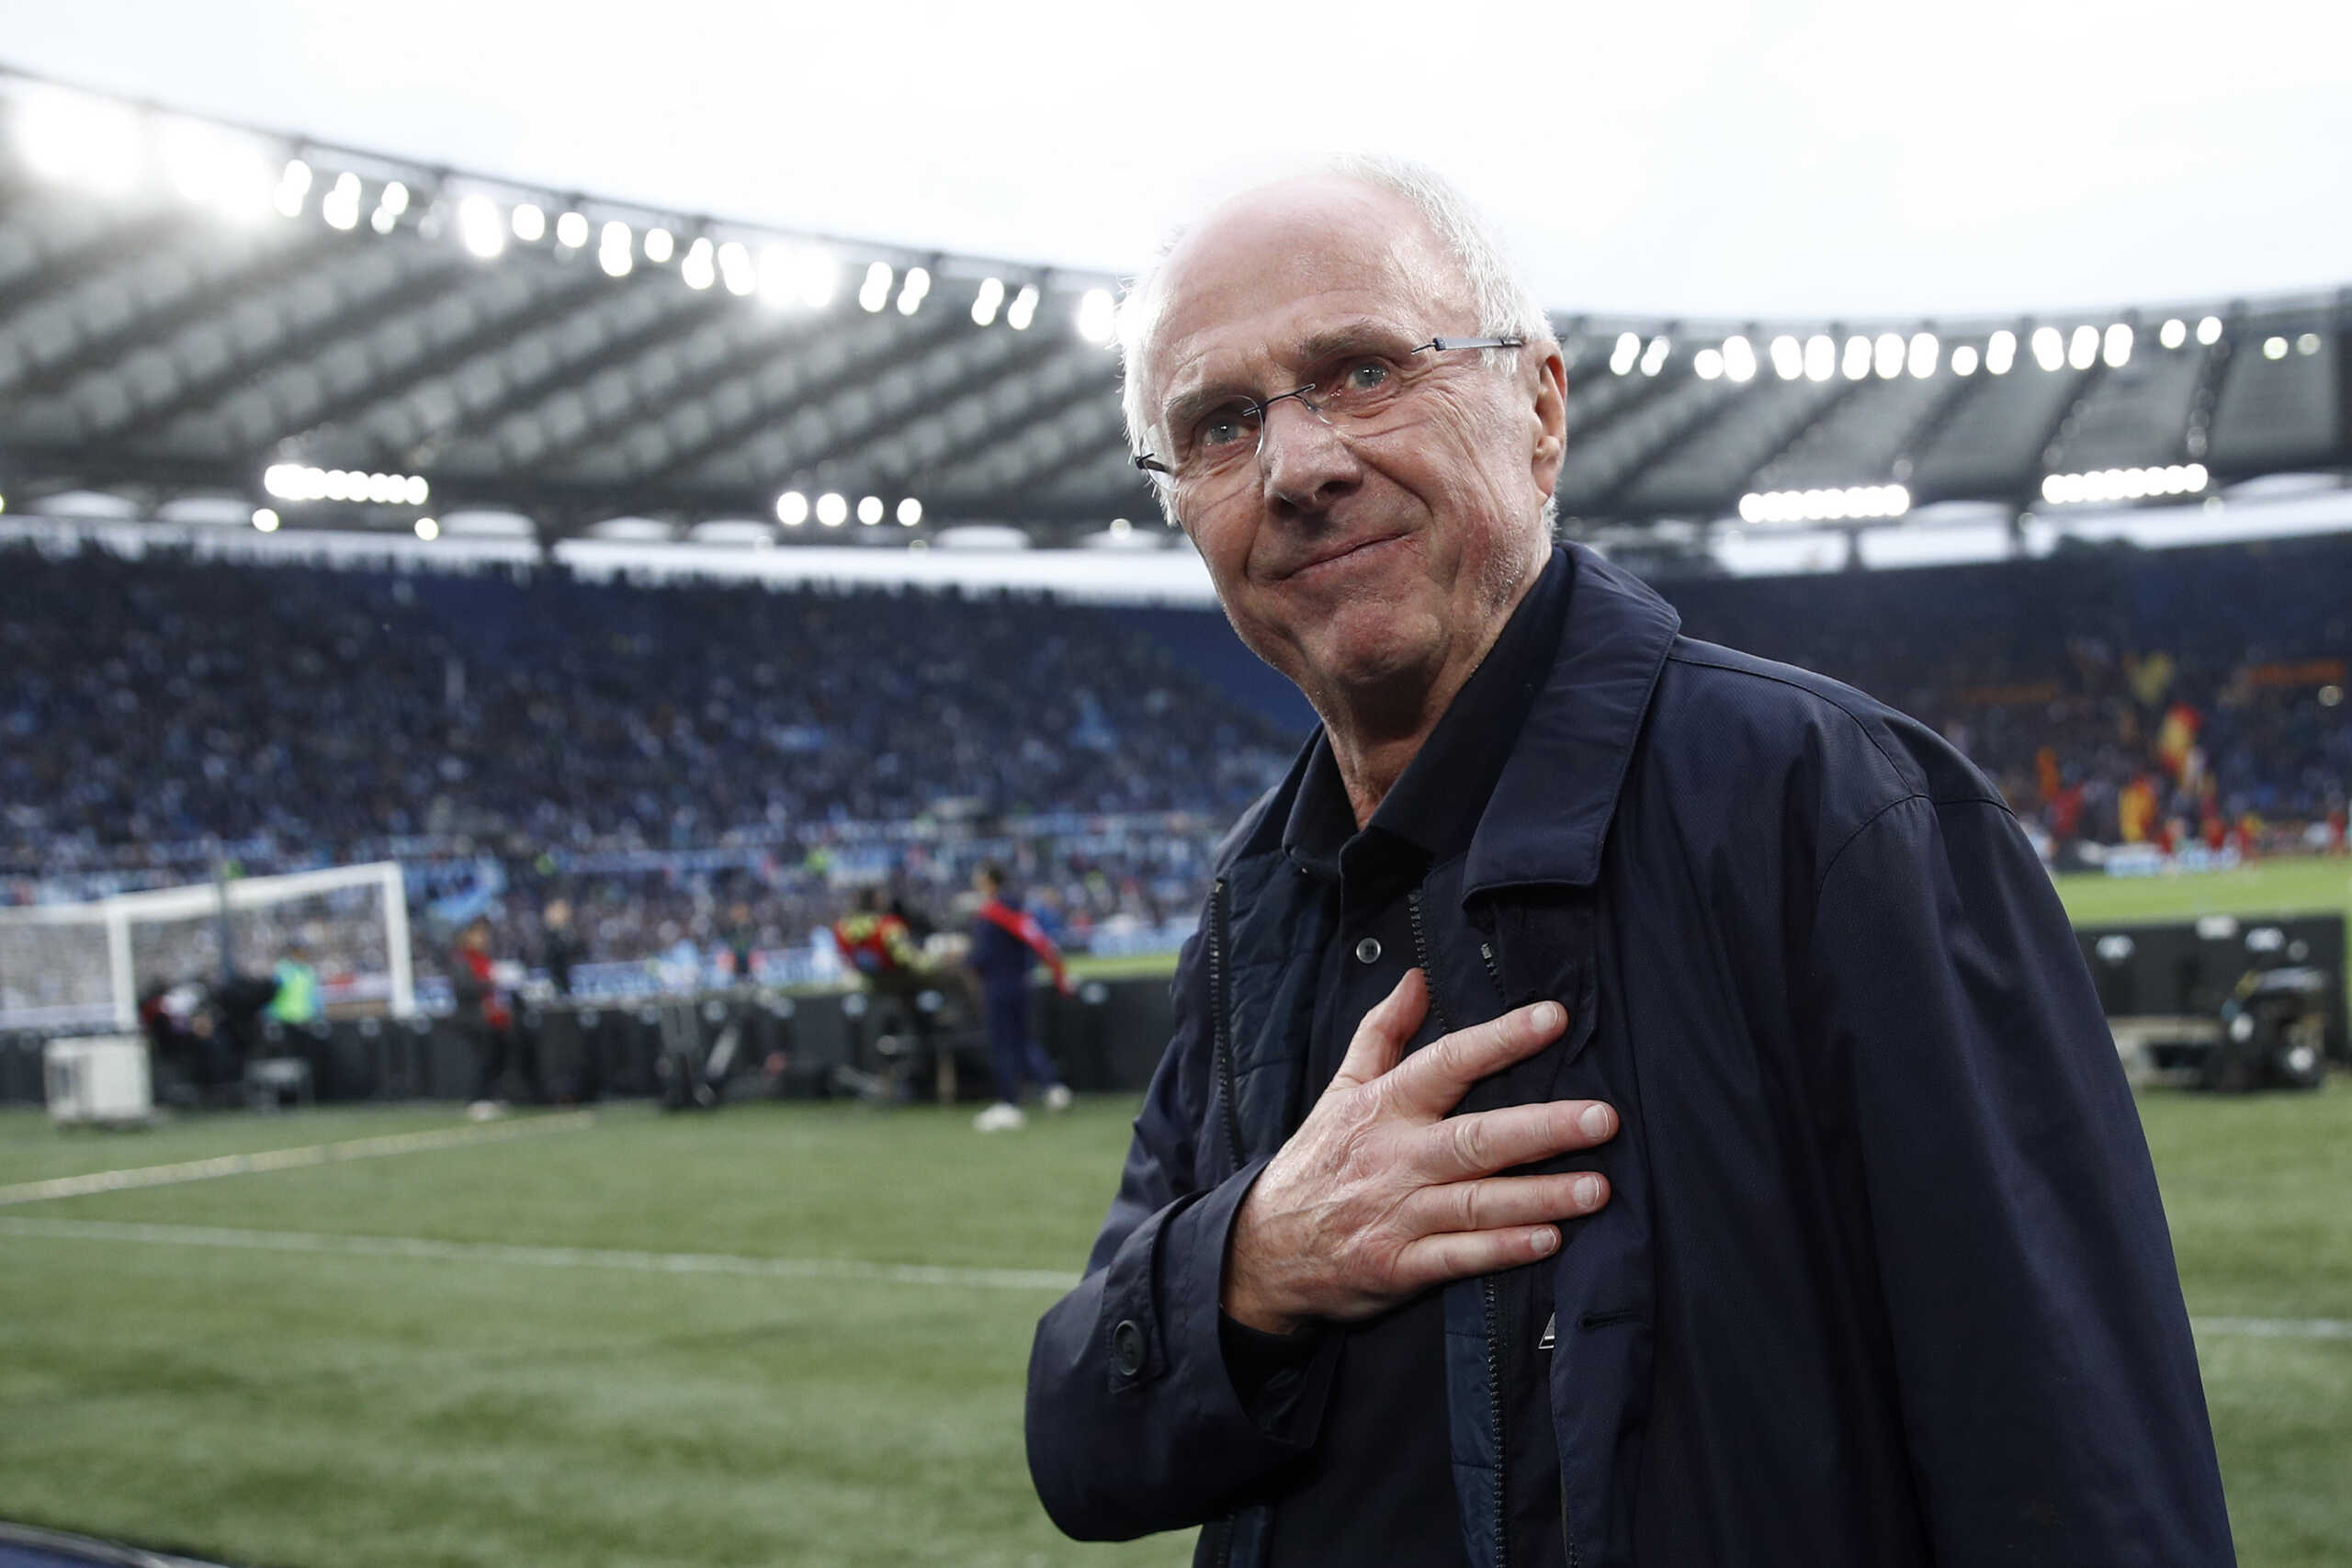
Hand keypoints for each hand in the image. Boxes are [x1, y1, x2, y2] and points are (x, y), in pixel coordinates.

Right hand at [1221, 969, 1615, 1333]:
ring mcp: (1398, 1213)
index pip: (1448, 1062)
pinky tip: (1549, 1241)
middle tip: (1602, 1118)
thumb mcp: (1341, 1089)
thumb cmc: (1317, 1161)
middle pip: (1476, 1137)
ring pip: (1477, 1201)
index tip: (1555, 1018)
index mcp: (1384, 1106)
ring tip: (1598, 1188)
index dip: (1502, 1039)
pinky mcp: (1399, 1266)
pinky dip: (1502, 1250)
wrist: (1262, 1248)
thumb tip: (1416, 977)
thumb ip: (1382, 1032)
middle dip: (1543, 1128)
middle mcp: (1395, 1157)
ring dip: (1540, 1195)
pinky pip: (1458, 1257)